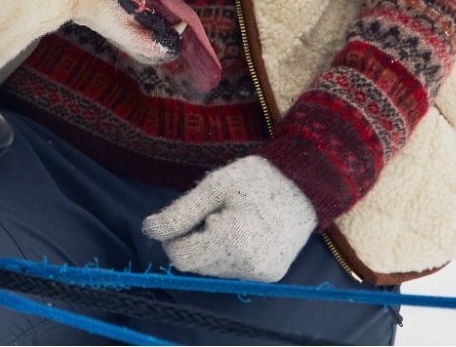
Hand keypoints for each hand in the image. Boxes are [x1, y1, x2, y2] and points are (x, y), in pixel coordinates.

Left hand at [142, 155, 315, 282]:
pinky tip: (243, 232)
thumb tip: (149, 229)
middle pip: (197, 265)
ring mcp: (260, 275)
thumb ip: (180, 212)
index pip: (181, 258)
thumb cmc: (257, 179)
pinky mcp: (270, 276)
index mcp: (231, 241)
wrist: (305, 186)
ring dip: (210, 248)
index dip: (172, 239)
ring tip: (231, 220)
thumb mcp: (213, 187)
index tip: (182, 217)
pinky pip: (234, 271)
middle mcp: (246, 266)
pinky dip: (228, 254)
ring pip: (213, 270)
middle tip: (212, 213)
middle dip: (194, 241)